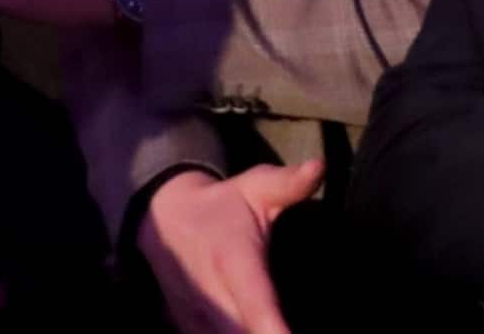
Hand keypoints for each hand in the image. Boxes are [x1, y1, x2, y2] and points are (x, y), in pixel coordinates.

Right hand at [138, 162, 322, 333]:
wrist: (164, 219)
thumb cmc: (223, 204)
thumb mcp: (256, 185)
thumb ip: (289, 183)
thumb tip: (319, 166)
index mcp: (232, 260)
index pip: (255, 302)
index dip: (271, 327)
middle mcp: (209, 295)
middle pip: (240, 332)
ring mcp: (193, 316)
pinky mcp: (187, 327)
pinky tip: (268, 330)